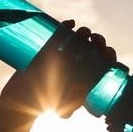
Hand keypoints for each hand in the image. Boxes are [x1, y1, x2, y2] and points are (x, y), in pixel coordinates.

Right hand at [0, 20, 116, 118]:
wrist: (24, 98)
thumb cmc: (46, 105)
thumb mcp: (63, 107)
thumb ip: (71, 106)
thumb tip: (79, 104)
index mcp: (87, 76)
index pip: (104, 63)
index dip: (108, 55)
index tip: (105, 52)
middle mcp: (78, 64)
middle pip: (94, 48)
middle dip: (98, 41)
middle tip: (95, 40)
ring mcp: (64, 54)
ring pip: (79, 39)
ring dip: (84, 33)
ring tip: (83, 33)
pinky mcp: (49, 47)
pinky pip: (60, 33)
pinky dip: (66, 26)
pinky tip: (70, 23)